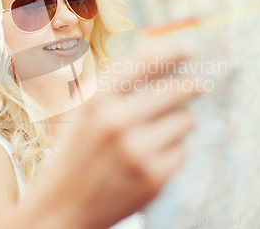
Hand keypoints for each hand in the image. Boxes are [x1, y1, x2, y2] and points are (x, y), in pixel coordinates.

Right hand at [3, 43, 198, 228]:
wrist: (61, 209)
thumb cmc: (76, 154)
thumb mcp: (85, 113)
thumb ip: (118, 88)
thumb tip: (166, 62)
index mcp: (96, 99)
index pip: (144, 61)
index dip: (171, 51)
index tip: (189, 49)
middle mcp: (116, 121)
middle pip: (179, 89)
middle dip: (192, 85)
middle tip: (198, 85)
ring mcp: (136, 151)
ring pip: (186, 120)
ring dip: (177, 123)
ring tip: (153, 135)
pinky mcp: (153, 179)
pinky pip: (182, 151)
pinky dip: (171, 152)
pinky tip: (148, 161)